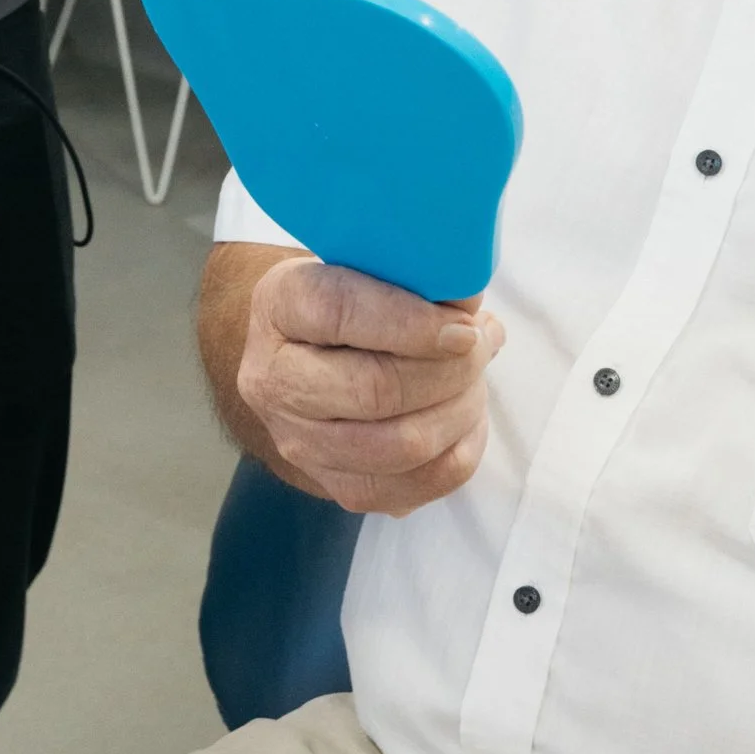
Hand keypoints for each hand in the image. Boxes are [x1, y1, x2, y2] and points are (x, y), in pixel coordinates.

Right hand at [238, 257, 502, 515]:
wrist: (307, 355)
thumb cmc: (349, 299)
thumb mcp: (364, 264)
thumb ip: (412, 278)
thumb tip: (471, 313)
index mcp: (278, 307)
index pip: (338, 313)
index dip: (412, 322)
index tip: (465, 325)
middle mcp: (274, 382)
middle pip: (374, 390)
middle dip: (448, 371)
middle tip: (480, 346)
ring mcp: (301, 444)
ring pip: (402, 445)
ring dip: (460, 410)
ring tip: (475, 378)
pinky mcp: (339, 488)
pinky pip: (419, 485)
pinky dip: (461, 450)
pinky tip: (466, 415)